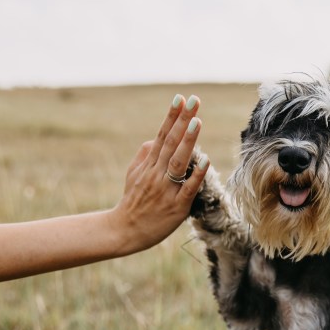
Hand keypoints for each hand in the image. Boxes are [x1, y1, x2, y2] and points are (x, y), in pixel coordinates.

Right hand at [110, 94, 209, 253]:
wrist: (125, 231)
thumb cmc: (133, 202)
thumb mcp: (133, 174)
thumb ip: (144, 155)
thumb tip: (155, 138)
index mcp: (148, 164)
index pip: (162, 135)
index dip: (172, 116)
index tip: (181, 98)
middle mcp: (156, 173)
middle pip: (171, 143)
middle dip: (183, 121)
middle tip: (194, 101)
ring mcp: (166, 190)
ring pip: (178, 162)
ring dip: (188, 141)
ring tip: (198, 122)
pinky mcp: (176, 207)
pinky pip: (187, 189)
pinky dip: (196, 175)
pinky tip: (205, 160)